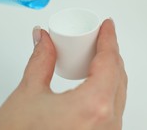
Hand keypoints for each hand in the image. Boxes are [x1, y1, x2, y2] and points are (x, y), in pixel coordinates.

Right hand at [0, 19, 127, 129]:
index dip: (109, 39)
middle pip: (118, 78)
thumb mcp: (27, 93)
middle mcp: (107, 126)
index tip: (108, 26)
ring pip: (117, 96)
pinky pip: (111, 112)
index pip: (110, 62)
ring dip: (109, 73)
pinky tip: (92, 85)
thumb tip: (44, 39)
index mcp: (93, 107)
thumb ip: (40, 59)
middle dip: (110, 54)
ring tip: (93, 58)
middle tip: (97, 38)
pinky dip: (105, 92)